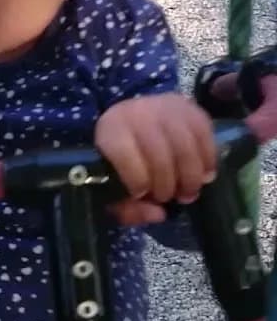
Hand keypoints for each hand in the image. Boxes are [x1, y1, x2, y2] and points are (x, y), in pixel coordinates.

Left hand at [95, 93, 216, 226]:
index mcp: (111, 130)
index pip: (124, 154)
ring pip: (185, 145)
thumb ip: (127, 207)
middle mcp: (138, 113)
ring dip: (191, 176)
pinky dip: (208, 159)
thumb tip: (158, 214)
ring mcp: (165, 107)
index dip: (137, 181)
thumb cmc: (123, 158)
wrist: (136, 118)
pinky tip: (204, 174)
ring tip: (188, 192)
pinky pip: (205, 133)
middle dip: (167, 184)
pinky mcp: (189, 107)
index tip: (142, 194)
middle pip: (159, 153)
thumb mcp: (112, 184)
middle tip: (170, 198)